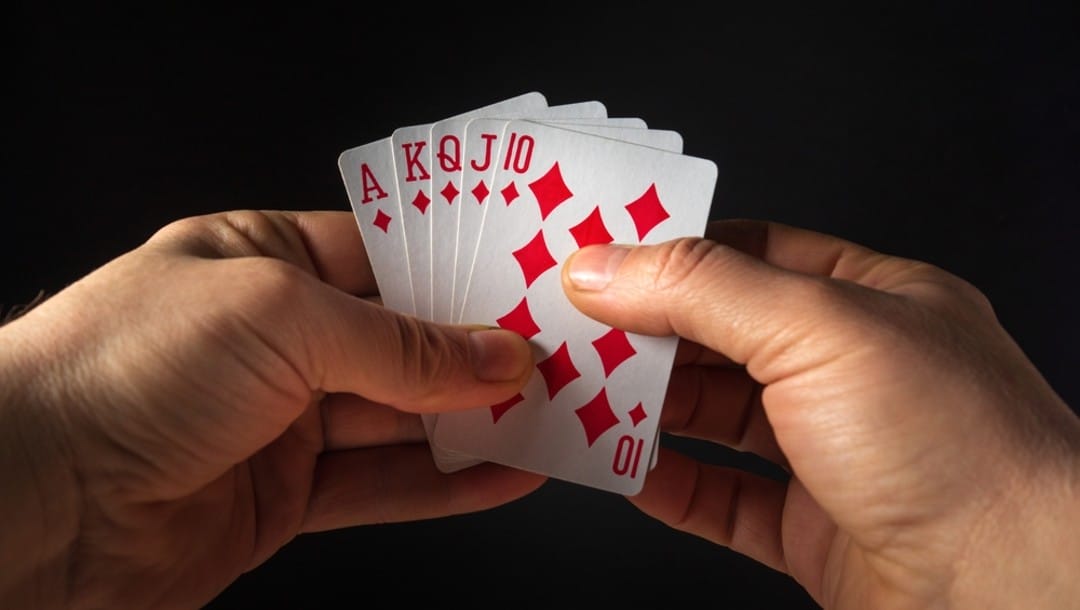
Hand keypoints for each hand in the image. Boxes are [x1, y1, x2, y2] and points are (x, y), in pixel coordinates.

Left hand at [0, 210, 544, 608]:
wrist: (27, 504)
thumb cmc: (119, 372)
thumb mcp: (279, 320)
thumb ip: (399, 345)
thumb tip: (494, 355)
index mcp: (261, 261)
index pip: (386, 258)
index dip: (461, 277)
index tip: (531, 291)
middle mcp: (273, 340)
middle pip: (404, 344)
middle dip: (481, 355)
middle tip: (561, 360)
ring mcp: (280, 421)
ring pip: (404, 421)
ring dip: (478, 424)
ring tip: (555, 419)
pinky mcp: (283, 498)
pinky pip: (382, 487)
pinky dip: (448, 486)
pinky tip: (505, 475)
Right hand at [562, 220, 1079, 608]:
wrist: (1020, 598)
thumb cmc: (959, 451)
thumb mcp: (819, 330)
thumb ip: (703, 289)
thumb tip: (606, 265)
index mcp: (872, 302)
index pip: (750, 254)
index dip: (670, 253)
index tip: (598, 259)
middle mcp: (853, 374)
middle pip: (722, 337)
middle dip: (646, 334)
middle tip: (569, 328)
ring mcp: (833, 453)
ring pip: (715, 419)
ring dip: (647, 410)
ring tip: (581, 397)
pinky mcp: (813, 528)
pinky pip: (721, 497)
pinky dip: (668, 483)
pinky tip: (626, 471)